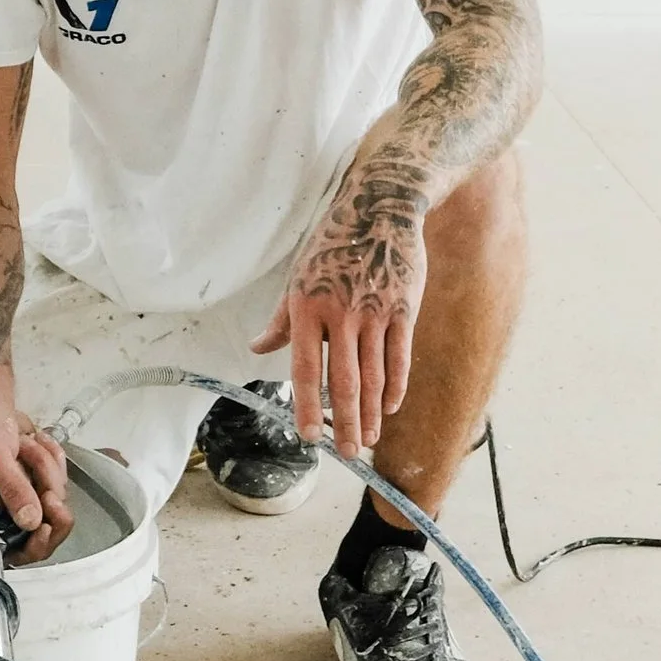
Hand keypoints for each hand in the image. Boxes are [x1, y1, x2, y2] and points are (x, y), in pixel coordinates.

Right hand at [0, 392, 74, 564]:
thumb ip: (11, 488)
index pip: (12, 551)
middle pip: (41, 533)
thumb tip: (31, 521)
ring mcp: (25, 503)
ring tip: (25, 444)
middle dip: (48, 503)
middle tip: (50, 489)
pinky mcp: (40, 487)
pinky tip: (35, 441)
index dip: (33, 544)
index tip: (45, 525)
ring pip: (55, 501)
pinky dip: (54, 458)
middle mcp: (3, 517)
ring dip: (46, 467)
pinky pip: (61, 481)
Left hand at [253, 177, 426, 460]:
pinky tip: (388, 408)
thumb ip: (282, 320)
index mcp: (307, 307)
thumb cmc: (332, 245)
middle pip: (343, 381)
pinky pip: (399, 358)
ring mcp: (374, 313)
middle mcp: (340, 314)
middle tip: (344, 452)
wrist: (380, 208)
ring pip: (373, 376)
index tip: (308, 437)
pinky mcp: (403, 310)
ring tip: (366, 439)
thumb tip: (257, 348)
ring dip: (369, 413)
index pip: (303, 368)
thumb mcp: (298, 277)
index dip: (306, 406)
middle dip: (343, 422)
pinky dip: (394, 387)